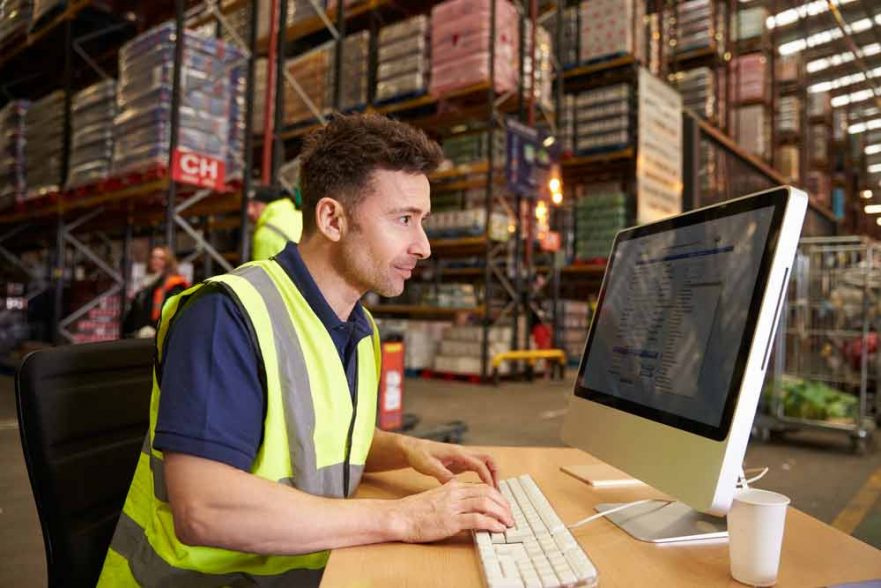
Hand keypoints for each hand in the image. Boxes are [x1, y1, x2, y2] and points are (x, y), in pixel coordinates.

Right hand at [395, 479, 513, 542]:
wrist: (400, 516)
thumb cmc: (415, 510)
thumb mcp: (436, 497)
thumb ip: (452, 497)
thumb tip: (466, 503)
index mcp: (453, 487)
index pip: (482, 487)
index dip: (497, 496)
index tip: (504, 506)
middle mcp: (455, 494)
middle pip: (488, 493)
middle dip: (503, 505)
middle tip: (510, 515)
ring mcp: (453, 507)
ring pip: (486, 504)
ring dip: (501, 514)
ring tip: (508, 523)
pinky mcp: (451, 521)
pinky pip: (477, 520)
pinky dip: (492, 524)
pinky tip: (498, 529)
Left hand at [402, 438, 499, 487]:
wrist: (412, 448)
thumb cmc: (419, 455)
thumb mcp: (429, 466)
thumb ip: (442, 475)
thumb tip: (455, 485)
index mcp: (457, 453)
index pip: (479, 464)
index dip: (487, 477)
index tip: (491, 491)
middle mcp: (463, 453)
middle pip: (488, 459)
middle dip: (495, 474)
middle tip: (497, 491)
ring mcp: (463, 457)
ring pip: (484, 463)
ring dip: (491, 475)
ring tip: (492, 492)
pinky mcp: (460, 462)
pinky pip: (477, 467)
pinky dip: (483, 476)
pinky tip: (481, 489)